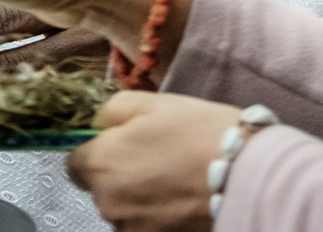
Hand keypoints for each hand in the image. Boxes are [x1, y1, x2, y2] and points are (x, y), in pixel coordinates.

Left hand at [67, 92, 238, 231]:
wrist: (248, 175)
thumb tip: (95, 124)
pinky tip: (183, 197)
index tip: (120, 144)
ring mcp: (133, 230)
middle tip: (157, 156)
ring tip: (175, 178)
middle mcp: (109, 204)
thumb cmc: (200, 133)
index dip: (97, 150)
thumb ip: (110, 112)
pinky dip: (159, 214)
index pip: (74, 163)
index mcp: (101, 164)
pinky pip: (146, 225)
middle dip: (120, 173)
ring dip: (140, 196)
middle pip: (101, 188)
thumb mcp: (151, 103)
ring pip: (124, 209)